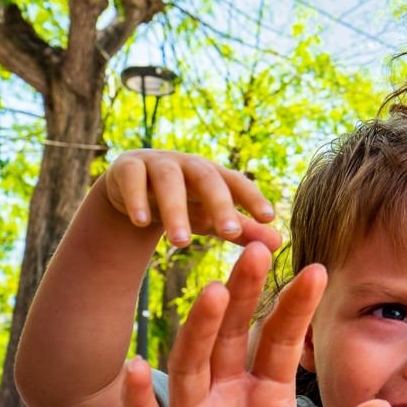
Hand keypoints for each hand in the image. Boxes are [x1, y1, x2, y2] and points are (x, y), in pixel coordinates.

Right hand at [103, 149, 281, 249]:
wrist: (132, 191)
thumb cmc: (184, 204)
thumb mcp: (211, 219)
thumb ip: (242, 230)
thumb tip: (279, 242)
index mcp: (213, 175)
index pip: (237, 182)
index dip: (253, 198)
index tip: (269, 219)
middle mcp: (188, 164)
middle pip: (206, 178)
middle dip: (219, 204)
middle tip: (230, 232)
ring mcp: (156, 163)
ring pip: (169, 182)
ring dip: (175, 210)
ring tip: (181, 243)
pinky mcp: (127, 168)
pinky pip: (133, 180)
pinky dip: (137, 199)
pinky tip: (140, 223)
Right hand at [120, 243, 392, 406]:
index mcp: (265, 395)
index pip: (279, 341)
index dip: (295, 307)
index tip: (317, 269)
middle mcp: (225, 397)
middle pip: (231, 337)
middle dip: (243, 295)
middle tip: (254, 249)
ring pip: (191, 366)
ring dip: (200, 330)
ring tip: (215, 294)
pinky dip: (140, 397)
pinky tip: (136, 368)